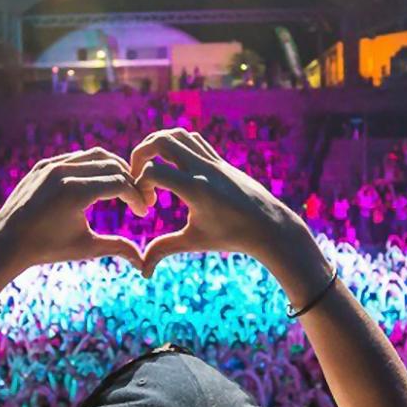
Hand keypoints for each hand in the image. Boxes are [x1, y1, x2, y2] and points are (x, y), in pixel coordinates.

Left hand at [0, 148, 144, 290]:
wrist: (5, 242)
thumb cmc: (46, 248)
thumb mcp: (85, 247)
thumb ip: (117, 247)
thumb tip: (143, 262)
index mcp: (75, 192)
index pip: (120, 183)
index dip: (136, 197)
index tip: (143, 212)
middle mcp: (63, 171)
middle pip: (111, 165)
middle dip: (130, 180)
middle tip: (138, 198)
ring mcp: (51, 165)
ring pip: (94, 156)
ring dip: (113, 169)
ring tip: (123, 188)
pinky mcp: (43, 165)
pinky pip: (75, 158)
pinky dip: (92, 167)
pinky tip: (100, 183)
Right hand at [128, 129, 317, 281]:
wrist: (269, 226)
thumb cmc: (232, 236)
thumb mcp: (195, 242)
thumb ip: (164, 249)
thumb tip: (143, 272)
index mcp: (195, 189)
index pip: (153, 171)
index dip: (139, 185)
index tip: (147, 206)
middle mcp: (203, 169)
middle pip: (161, 140)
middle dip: (140, 154)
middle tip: (138, 176)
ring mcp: (213, 161)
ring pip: (178, 134)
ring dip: (158, 145)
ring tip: (153, 168)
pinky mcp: (220, 161)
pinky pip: (193, 140)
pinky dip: (176, 145)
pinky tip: (175, 168)